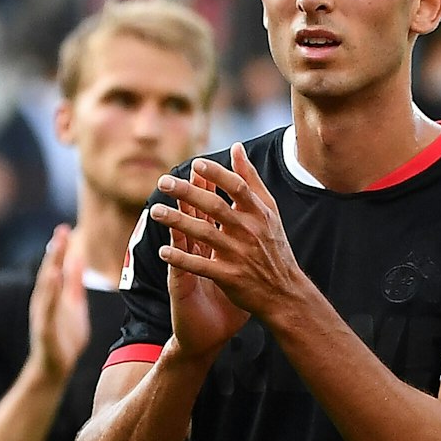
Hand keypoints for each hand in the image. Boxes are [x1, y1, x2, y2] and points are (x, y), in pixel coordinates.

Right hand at [24, 225, 89, 382]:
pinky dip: (50, 295)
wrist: (54, 368)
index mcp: (51, 296)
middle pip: (48, 273)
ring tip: (55, 251)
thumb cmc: (65, 336)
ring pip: (45, 289)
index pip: (55, 268)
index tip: (65, 228)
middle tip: (61, 231)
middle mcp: (43, 302)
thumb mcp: (74, 305)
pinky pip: (48, 310)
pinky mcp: (45, 330)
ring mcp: (42, 315)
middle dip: (55, 253)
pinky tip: (53, 281)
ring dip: (50, 270)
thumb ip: (74, 282)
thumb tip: (77, 258)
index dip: (59, 249)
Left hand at [153, 153, 309, 353]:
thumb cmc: (273, 246)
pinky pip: (201, 266)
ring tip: (155, 211)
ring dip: (178, 222)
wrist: (285, 292)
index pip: (237, 187)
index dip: (217, 174)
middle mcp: (250, 231)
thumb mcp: (269, 211)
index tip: (195, 163)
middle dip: (187, 193)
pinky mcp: (229, 276)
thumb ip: (250, 179)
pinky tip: (163, 251)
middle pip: (215, 207)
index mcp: (259, 213)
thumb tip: (236, 147)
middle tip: (163, 182)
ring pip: (204, 234)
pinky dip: (182, 259)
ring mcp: (239, 254)